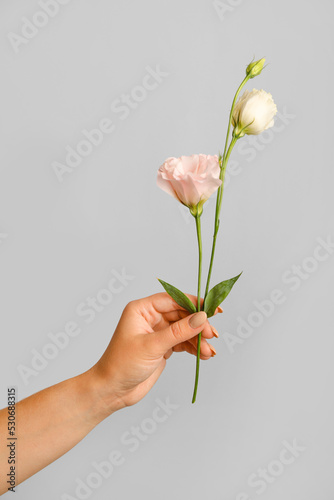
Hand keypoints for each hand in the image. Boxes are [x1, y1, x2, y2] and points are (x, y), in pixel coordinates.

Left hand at [90, 293, 220, 412]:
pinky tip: (204, 355)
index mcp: (142, 310)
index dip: (194, 303)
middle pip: (181, 314)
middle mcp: (150, 317)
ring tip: (209, 351)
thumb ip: (178, 332)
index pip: (172, 300)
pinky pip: (182, 342)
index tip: (212, 309)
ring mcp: (157, 332)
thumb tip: (201, 318)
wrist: (112, 391)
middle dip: (198, 325)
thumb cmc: (122, 364)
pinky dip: (193, 348)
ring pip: (184, 329)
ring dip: (198, 339)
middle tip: (212, 335)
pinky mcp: (162, 347)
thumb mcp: (152, 346)